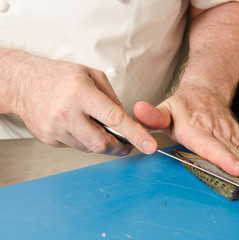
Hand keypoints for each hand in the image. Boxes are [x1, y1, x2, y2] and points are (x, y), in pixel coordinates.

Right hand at [5, 50, 156, 154]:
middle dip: (119, 147)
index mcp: (81, 93)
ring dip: (100, 142)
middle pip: (101, 143)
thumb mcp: (91, 76)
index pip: (115, 119)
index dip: (135, 134)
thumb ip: (111, 99)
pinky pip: (76, 146)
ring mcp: (56, 129)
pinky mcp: (50, 139)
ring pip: (89, 148)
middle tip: (127, 144)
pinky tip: (79, 125)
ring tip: (96, 125)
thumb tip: (125, 120)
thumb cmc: (59, 76)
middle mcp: (67, 113)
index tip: (149, 145)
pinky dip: (84, 140)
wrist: (23, 83)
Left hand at [134, 85, 238, 189]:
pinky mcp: (237, 133)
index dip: (226, 159)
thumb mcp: (166, 109)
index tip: (238, 169)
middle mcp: (216, 132)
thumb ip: (154, 116)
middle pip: (233, 153)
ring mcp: (229, 133)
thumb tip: (139, 111)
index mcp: (197, 129)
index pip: (212, 146)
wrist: (205, 88)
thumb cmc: (184, 105)